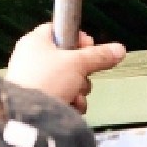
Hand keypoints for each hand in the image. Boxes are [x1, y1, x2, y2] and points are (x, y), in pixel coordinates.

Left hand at [6, 23, 125, 112]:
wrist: (27, 116)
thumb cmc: (45, 81)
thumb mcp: (78, 63)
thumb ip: (100, 55)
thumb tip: (119, 50)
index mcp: (35, 42)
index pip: (60, 30)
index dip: (78, 38)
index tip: (89, 48)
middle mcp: (32, 58)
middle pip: (68, 58)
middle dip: (82, 71)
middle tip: (83, 75)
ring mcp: (34, 79)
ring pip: (68, 79)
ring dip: (78, 89)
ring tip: (75, 94)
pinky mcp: (37, 98)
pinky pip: (62, 95)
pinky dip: (70, 101)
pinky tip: (71, 105)